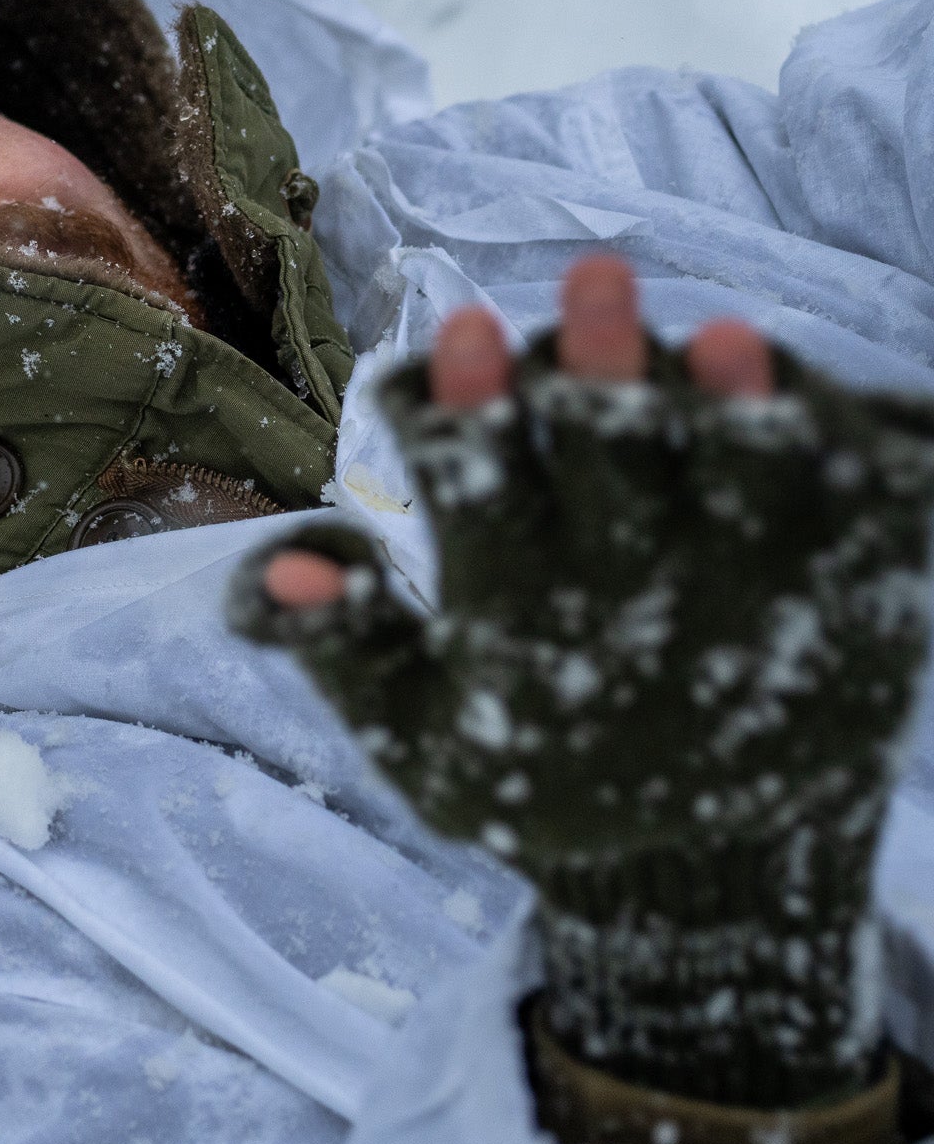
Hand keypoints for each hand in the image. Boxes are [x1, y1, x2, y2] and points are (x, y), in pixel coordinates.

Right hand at [227, 254, 933, 1106]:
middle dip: (602, 369)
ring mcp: (761, 605)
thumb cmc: (544, 766)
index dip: (470, 412)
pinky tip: (777, 373)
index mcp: (522, 638)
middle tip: (597, 273)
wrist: (720, 870)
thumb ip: (342, 644)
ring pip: (748, 481)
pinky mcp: (856, 601)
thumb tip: (287, 558)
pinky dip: (833, 434)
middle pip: (618, 468)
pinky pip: (856, 502)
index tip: (464, 331)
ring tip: (722, 337)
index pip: (482, 502)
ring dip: (731, 404)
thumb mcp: (416, 737)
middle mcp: (641, 615)